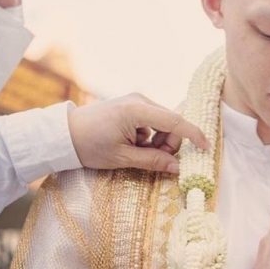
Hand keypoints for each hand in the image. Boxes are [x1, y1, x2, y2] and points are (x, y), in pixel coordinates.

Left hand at [67, 93, 207, 173]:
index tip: (206, 147)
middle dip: (169, 144)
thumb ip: (153, 161)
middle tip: (156, 161)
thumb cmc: (89, 145)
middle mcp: (139, 100)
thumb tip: (177, 168)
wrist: (63, 133)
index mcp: (137, 111)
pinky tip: (132, 144)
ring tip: (138, 153)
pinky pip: (152, 121)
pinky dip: (149, 135)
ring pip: (163, 123)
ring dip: (158, 141)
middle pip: (171, 123)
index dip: (193, 135)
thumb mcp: (122, 158)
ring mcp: (135, 100)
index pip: (175, 121)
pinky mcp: (131, 105)